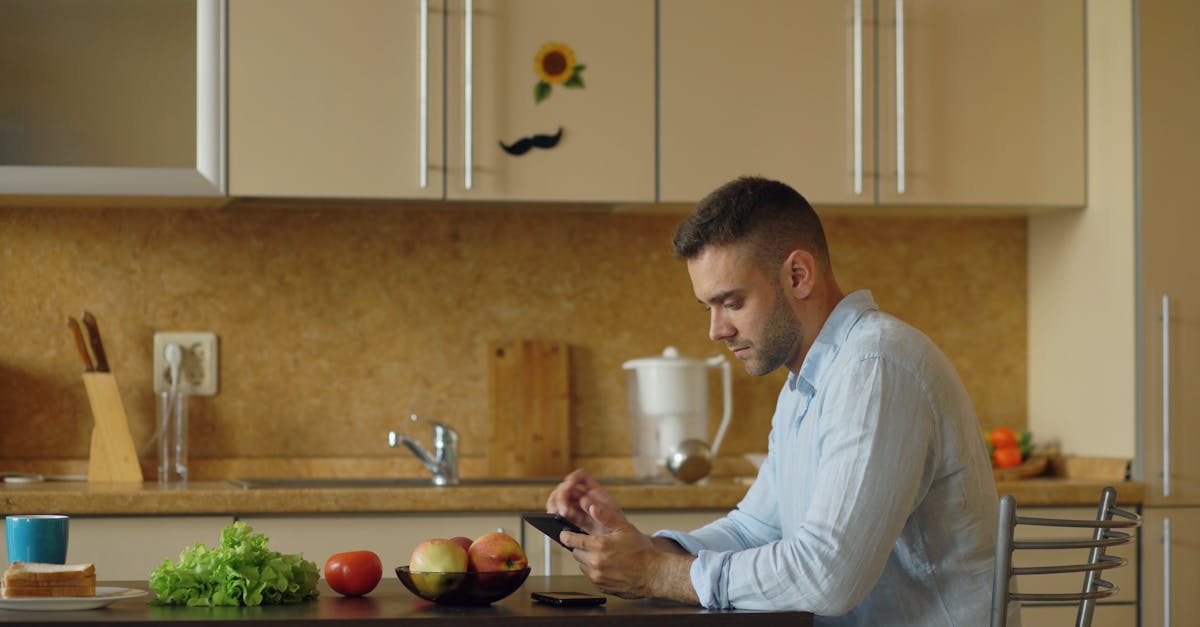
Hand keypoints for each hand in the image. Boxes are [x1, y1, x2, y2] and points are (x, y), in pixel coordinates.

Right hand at [545, 469, 622, 534]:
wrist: (617, 548)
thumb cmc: (619, 531)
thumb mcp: (615, 520)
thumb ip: (601, 510)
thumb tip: (585, 502)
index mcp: (595, 493)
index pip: (582, 477)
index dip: (574, 478)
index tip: (569, 485)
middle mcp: (583, 498)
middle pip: (566, 488)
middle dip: (562, 497)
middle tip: (563, 511)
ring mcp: (575, 509)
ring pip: (558, 499)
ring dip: (555, 505)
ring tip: (557, 516)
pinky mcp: (570, 520)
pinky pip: (558, 513)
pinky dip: (554, 515)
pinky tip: (555, 520)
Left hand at [562, 499, 697, 603]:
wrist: (654, 574)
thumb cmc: (642, 551)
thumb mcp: (624, 528)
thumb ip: (605, 516)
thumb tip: (591, 506)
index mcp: (599, 546)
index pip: (570, 539)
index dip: (566, 535)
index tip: (566, 533)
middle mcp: (595, 563)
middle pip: (575, 552)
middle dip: (581, 546)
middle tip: (593, 543)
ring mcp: (597, 577)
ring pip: (582, 565)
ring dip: (587, 559)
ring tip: (603, 554)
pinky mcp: (601, 586)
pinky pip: (590, 576)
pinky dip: (595, 570)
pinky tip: (608, 565)